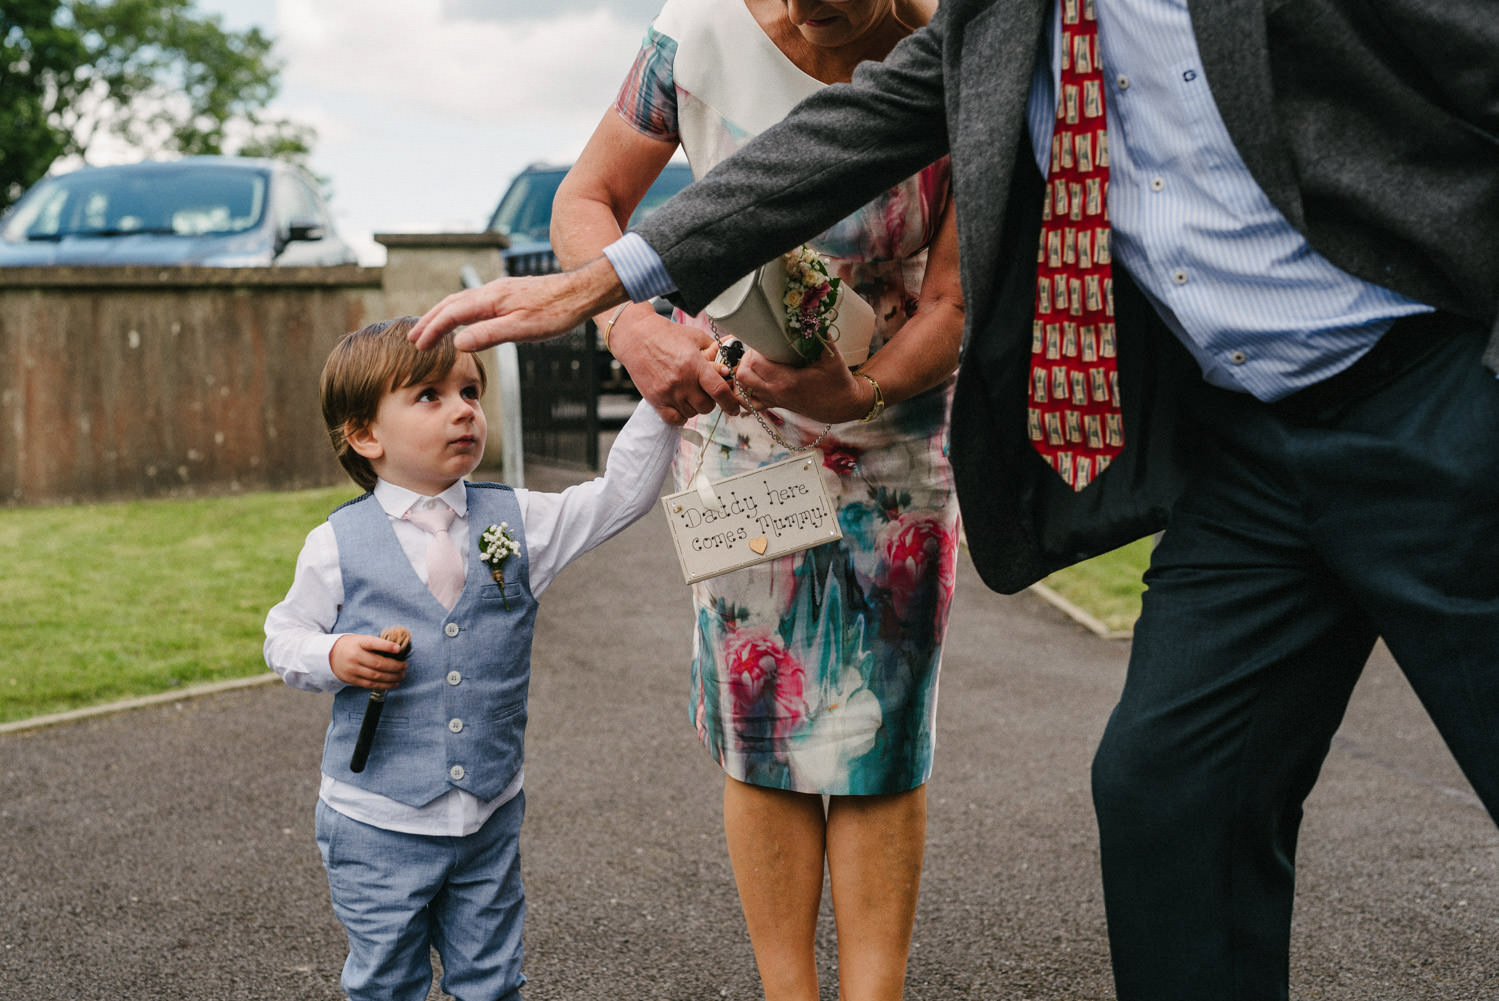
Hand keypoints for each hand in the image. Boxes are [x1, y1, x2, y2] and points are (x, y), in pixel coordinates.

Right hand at [330, 634, 409, 690]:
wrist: (330, 655)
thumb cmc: (352, 646)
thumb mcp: (361, 639)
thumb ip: (376, 644)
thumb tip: (397, 650)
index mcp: (358, 643)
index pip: (373, 643)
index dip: (387, 646)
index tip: (399, 649)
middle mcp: (355, 656)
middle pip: (378, 663)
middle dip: (395, 666)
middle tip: (405, 666)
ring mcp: (352, 669)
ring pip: (376, 676)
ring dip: (392, 678)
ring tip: (401, 675)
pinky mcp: (352, 680)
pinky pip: (370, 684)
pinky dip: (384, 685)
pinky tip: (393, 683)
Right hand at [408, 258, 625, 351]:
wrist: (581, 292)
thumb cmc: (556, 312)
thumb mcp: (522, 329)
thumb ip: (488, 335)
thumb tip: (457, 343)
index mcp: (491, 299)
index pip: (451, 314)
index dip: (432, 330)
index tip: (418, 345)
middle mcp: (491, 291)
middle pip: (451, 304)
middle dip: (430, 321)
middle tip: (413, 339)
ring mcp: (500, 291)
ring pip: (462, 301)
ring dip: (443, 315)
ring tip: (431, 330)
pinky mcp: (510, 294)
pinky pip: (475, 301)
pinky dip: (459, 311)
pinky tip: (465, 320)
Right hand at [611, 308, 741, 423]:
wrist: (636, 337)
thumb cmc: (667, 335)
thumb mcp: (695, 337)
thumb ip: (714, 353)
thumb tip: (728, 367)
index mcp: (694, 364)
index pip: (719, 390)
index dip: (730, 402)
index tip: (734, 408)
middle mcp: (682, 381)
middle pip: (706, 406)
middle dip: (710, 401)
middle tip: (704, 391)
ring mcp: (668, 393)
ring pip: (692, 413)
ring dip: (694, 407)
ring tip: (689, 392)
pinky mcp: (655, 400)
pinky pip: (675, 419)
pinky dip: (680, 415)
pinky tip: (680, 404)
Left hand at [731, 339, 869, 423]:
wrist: (842, 405)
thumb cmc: (838, 381)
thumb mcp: (832, 357)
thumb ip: (821, 336)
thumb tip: (812, 316)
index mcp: (788, 381)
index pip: (756, 363)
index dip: (756, 349)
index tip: (764, 339)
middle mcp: (776, 393)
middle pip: (744, 375)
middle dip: (746, 359)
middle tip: (758, 349)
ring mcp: (774, 401)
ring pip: (743, 390)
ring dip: (745, 374)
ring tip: (756, 362)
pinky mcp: (775, 405)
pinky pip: (751, 402)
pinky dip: (746, 392)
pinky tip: (755, 379)